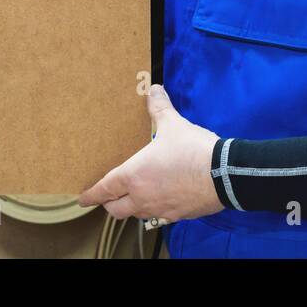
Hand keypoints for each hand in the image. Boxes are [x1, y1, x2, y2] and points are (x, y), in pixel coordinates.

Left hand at [77, 84, 223, 221]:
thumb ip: (159, 108)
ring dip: (132, 207)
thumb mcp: (173, 124)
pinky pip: (159, 217)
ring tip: (135, 196)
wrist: (224, 174)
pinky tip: (162, 199)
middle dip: (110, 204)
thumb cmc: (192, 150)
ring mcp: (160, 209)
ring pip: (137, 214)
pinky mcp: (178, 215)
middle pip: (116, 209)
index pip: (104, 189)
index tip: (83, 198)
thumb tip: (153, 89)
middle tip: (109, 197)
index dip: (91, 194)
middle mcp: (142, 197)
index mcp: (133, 176)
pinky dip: (155, 210)